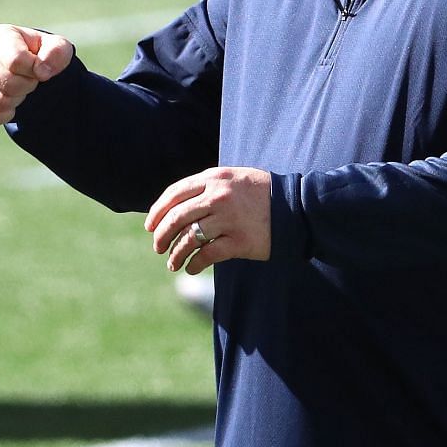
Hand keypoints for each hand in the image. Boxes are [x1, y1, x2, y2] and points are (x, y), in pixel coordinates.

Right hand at [0, 24, 74, 125]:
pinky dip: (8, 114)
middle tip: (32, 79)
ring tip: (22, 88)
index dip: (34, 70)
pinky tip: (14, 101)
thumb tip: (41, 72)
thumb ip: (56, 52)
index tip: (40, 68)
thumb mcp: (58, 47)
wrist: (32, 68)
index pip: (15, 60)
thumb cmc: (43, 54)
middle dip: (27, 85)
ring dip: (18, 99)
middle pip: (5, 80)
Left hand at [146, 166, 271, 272]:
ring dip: (176, 253)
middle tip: (157, 247)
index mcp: (214, 179)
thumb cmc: (260, 193)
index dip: (157, 211)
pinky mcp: (240, 241)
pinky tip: (191, 268)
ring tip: (172, 263)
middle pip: (177, 217)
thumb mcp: (232, 179)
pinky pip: (208, 255)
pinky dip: (195, 264)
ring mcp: (229, 219)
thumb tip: (173, 207)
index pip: (174, 193)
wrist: (297, 206)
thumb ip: (206, 187)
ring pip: (189, 239)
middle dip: (161, 235)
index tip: (150, 226)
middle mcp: (218, 197)